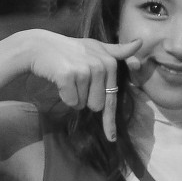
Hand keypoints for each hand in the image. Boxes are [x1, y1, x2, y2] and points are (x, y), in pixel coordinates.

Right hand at [22, 31, 141, 140]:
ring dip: (73, 96)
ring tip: (68, 78)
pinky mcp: (69, 75)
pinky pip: (71, 101)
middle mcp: (100, 65)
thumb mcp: (96, 48)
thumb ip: (117, 50)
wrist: (41, 46)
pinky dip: (64, 95)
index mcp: (109, 63)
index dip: (110, 122)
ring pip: (83, 104)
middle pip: (97, 106)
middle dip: (84, 99)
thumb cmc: (70, 51)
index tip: (111, 138)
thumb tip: (140, 42)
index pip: (112, 98)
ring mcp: (85, 70)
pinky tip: (59, 80)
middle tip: (76, 81)